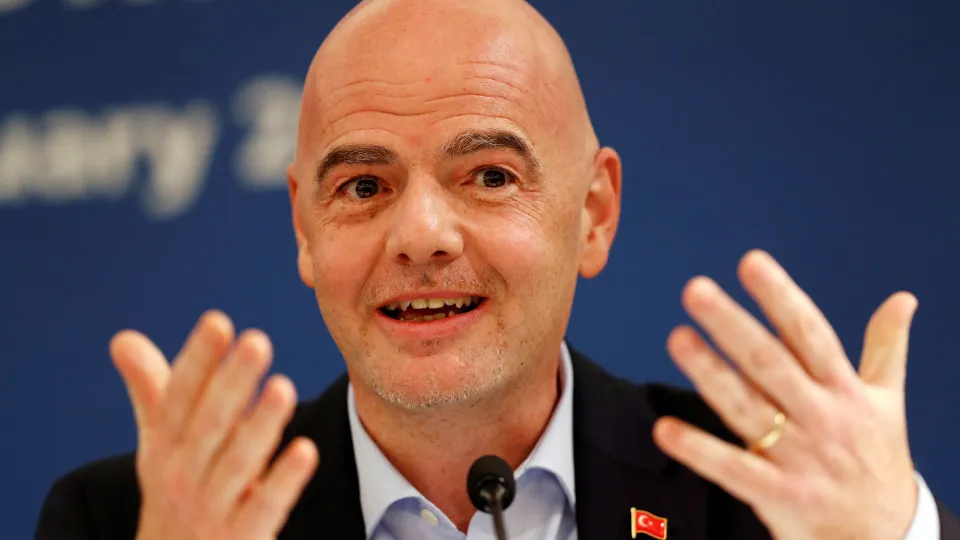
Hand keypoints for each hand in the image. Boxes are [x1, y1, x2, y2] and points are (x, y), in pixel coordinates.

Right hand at [110, 311, 318, 539]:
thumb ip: (153, 392)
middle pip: (208, 425)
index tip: (218, 321)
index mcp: (164, 449)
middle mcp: (182, 477)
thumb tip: (124, 338)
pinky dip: (282, 482)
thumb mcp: (160, 448)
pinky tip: (306, 451)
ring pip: (236, 464)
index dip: (197, 362)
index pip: (177, 399)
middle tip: (256, 340)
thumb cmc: (177, 494)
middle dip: (230, 383)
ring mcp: (211, 511)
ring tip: (283, 387)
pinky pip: (263, 508)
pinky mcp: (241, 538)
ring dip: (259, 426)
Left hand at [652, 250, 918, 539]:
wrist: (887, 538)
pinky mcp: (779, 495)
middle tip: (695, 289)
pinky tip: (665, 430)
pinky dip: (699, 450)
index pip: (810, 333)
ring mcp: (800, 456)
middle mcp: (822, 416)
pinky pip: (733, 469)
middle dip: (733, 325)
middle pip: (771, 363)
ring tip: (677, 339)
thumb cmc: (879, 459)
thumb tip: (904, 298)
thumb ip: (887, 347)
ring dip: (710, 374)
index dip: (780, 296)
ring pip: (747, 409)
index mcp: (845, 389)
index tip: (751, 261)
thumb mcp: (889, 402)